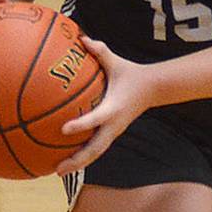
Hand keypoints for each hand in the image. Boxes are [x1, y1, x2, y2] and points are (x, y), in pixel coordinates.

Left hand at [55, 37, 153, 175]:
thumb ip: (100, 51)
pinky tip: (67, 161)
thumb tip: (81, 38)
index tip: (64, 129)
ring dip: (78, 164)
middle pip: (95, 148)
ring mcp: (114, 131)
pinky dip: (83, 157)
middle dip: (76, 160)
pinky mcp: (112, 133)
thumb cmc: (131, 74)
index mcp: (114, 107)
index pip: (96, 119)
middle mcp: (114, 124)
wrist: (153, 88)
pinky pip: (97, 148)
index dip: (81, 124)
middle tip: (57, 168)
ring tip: (57, 172)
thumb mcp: (117, 62)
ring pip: (95, 153)